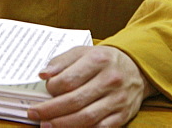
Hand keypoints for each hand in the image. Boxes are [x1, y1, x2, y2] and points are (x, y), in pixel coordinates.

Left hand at [27, 46, 154, 125]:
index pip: (69, 79)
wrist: (136, 68)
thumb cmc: (104, 60)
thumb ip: (62, 61)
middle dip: (50, 110)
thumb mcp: (83, 52)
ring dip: (63, 124)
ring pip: (86, 117)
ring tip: (46, 125)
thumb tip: (44, 74)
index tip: (45, 90)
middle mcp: (110, 80)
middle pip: (75, 101)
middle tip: (34, 114)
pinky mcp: (123, 115)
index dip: (52, 88)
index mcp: (98, 60)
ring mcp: (117, 99)